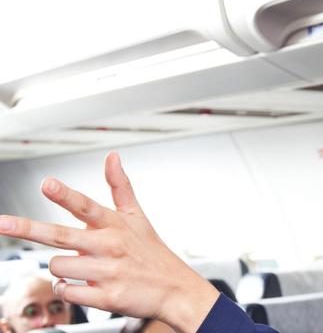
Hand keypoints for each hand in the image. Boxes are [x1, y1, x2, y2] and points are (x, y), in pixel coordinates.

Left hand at [0, 152, 219, 332]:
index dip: (65, 194)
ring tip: (78, 266)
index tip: (46, 183)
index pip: (86, 205)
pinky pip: (68, 292)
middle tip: (3, 223)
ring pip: (59, 266)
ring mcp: (107, 272)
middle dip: (28, 228)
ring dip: (60, 268)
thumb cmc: (151, 252)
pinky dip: (66, 289)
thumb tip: (111, 156)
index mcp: (115, 224)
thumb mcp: (138, 216)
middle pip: (61, 235)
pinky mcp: (106, 297)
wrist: (174, 289)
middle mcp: (109, 245)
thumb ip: (120, 186)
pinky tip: (78, 284)